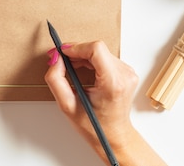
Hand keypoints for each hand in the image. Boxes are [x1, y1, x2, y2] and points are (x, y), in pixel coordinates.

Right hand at [45, 41, 166, 165]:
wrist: (114, 136)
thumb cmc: (94, 125)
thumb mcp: (67, 105)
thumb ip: (56, 79)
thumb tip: (55, 58)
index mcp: (113, 83)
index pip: (96, 49)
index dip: (76, 47)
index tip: (61, 52)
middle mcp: (124, 75)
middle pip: (97, 49)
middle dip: (76, 52)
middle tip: (60, 61)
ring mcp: (128, 73)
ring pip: (100, 51)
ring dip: (83, 56)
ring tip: (70, 68)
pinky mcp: (127, 72)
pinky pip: (105, 57)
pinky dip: (91, 60)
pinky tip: (82, 70)